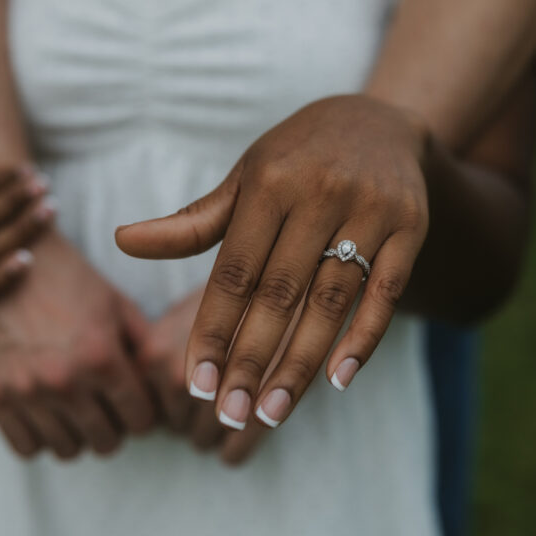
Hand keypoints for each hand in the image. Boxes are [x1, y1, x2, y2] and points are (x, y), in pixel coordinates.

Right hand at [0, 231, 156, 458]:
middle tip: (109, 408)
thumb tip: (164, 384)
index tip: (137, 402)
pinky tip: (49, 415)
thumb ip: (144, 348)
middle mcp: (65, 381)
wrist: (2, 260)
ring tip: (78, 411)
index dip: (144, 413)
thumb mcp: (118, 305)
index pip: (140, 420)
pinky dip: (42, 438)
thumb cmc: (69, 280)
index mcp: (102, 357)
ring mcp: (26, 392)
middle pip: (106, 442)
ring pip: (68, 451)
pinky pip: (26, 447)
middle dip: (115, 427)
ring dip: (79, 435)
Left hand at [116, 95, 429, 430]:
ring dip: (301, 363)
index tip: (196, 382)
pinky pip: (386, 292)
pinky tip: (339, 380)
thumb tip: (123, 241)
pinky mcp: (412, 225)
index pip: (234, 271)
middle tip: (230, 414)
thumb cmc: (297, 159)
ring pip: (331, 301)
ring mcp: (371, 209)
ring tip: (272, 413)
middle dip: (252, 359)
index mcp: (270, 182)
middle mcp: (320, 192)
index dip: (214, 329)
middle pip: (281, 293)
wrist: (378, 121)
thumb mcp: (245, 178)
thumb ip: (193, 222)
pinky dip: (364, 338)